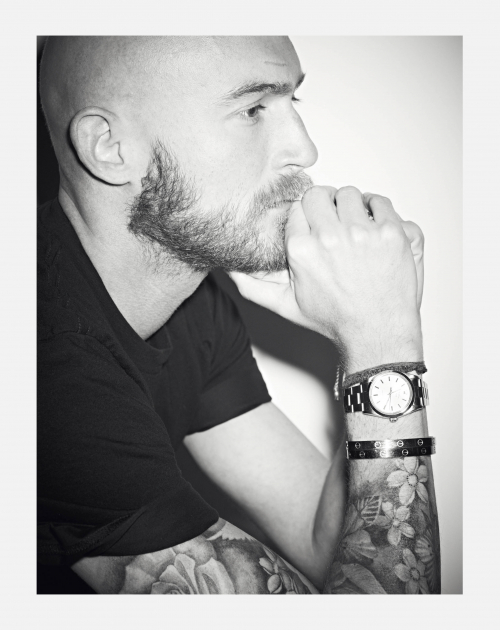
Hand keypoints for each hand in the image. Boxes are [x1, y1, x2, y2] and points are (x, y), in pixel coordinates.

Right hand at [230, 185, 422, 371]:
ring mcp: (364, 233)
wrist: (376, 332)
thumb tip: (227, 267)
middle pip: (321, 194)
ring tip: (354, 225)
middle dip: (325, 206)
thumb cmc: (335, 319)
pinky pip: (381, 202)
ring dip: (351, 206)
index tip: (314, 225)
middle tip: (333, 222)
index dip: (306, 215)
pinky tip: (374, 228)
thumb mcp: (285, 305)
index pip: (298, 207)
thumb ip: (252, 284)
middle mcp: (331, 236)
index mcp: (302, 249)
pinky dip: (378, 211)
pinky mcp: (392, 232)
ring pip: (351, 194)